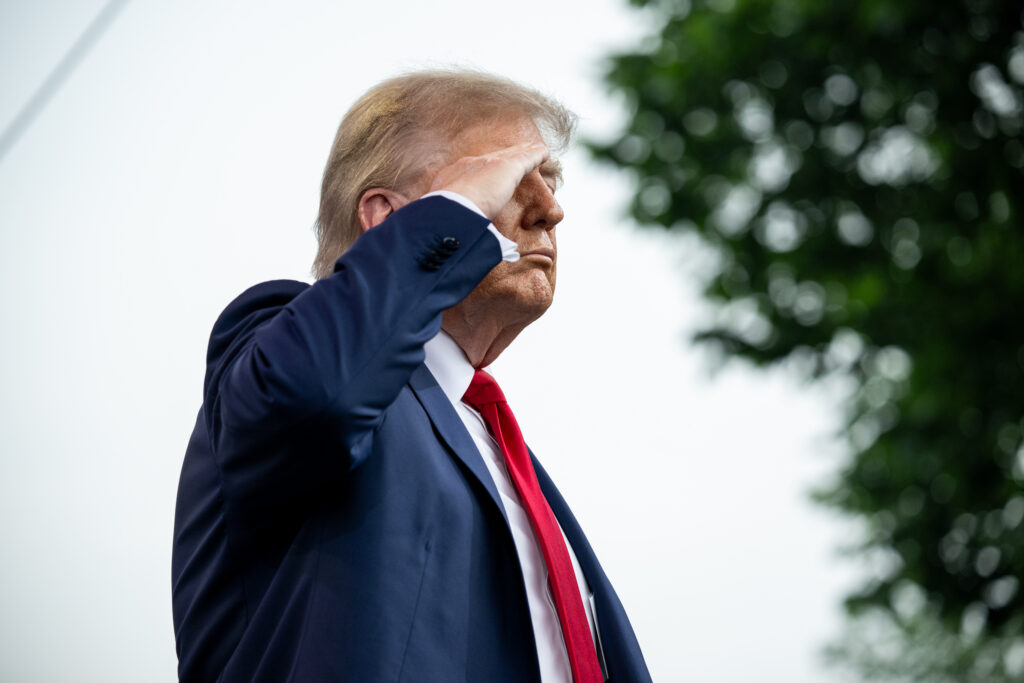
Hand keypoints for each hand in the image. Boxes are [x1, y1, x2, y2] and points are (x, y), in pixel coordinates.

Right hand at [426, 142, 549, 219]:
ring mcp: (488, 164)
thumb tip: (433, 244)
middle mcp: (467, 165)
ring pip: (510, 155)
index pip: (468, 172)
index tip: (484, 181)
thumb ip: (443, 228)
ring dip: (522, 155)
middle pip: (490, 160)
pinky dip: (536, 155)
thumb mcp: (437, 225)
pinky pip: (527, 157)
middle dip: (501, 161)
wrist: (450, 211)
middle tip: (512, 163)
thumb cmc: (440, 223)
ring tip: (534, 153)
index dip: (477, 175)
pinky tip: (545, 154)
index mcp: (449, 178)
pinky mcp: (508, 167)